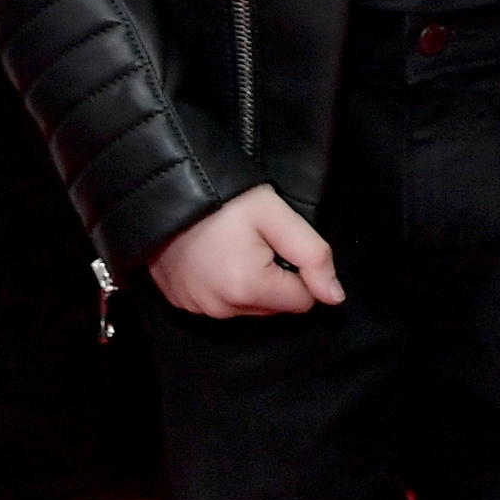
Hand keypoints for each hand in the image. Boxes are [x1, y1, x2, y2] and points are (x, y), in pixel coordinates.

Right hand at [150, 185, 346, 317]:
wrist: (164, 190)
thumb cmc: (226, 198)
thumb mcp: (276, 215)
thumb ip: (313, 256)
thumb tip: (335, 297)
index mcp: (248, 289)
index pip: (302, 301)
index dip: (301, 272)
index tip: (282, 244)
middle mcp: (221, 309)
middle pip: (274, 307)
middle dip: (275, 279)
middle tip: (257, 241)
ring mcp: (196, 309)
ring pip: (247, 308)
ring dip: (250, 284)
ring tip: (234, 246)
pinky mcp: (179, 303)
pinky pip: (218, 304)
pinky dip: (223, 286)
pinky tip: (215, 257)